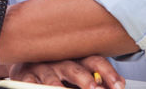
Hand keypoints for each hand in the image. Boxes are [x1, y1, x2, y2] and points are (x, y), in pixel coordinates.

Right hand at [9, 56, 124, 88]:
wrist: (25, 65)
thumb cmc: (56, 71)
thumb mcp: (77, 74)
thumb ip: (96, 78)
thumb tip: (120, 83)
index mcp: (77, 60)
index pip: (95, 61)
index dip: (108, 73)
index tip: (119, 86)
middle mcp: (60, 62)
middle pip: (75, 69)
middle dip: (86, 80)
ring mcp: (42, 68)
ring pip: (51, 77)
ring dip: (58, 86)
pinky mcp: (25, 75)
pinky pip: (29, 81)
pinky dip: (34, 86)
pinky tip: (40, 88)